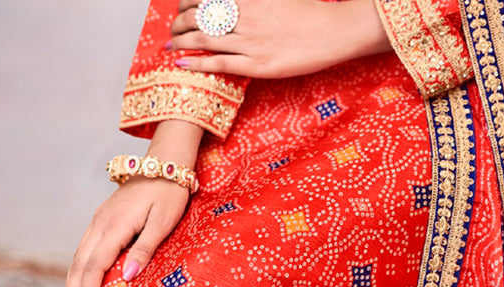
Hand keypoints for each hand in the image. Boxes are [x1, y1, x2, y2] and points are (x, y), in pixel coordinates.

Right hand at [63, 119, 202, 286]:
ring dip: (71, 286)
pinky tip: (75, 286)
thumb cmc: (169, 194)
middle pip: (80, 265)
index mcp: (115, 226)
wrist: (164, 163)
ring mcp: (97, 221)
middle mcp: (99, 224)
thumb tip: (127, 277)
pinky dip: (76, 272)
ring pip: (77, 258)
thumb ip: (144, 249)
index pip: (95, 266)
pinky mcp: (99, 221)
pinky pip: (82, 250)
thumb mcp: (163, 222)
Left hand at [170, 0, 389, 78]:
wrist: (334, 31)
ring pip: (203, 39)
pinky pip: (219, 63)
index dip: (187, 1)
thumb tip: (234, 2)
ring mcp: (250, 41)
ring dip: (181, 42)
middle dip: (179, 23)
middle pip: (199, 16)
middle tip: (172, 30)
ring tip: (170, 46)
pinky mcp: (256, 64)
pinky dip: (196, 62)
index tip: (181, 8)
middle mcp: (245, 15)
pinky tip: (181, 63)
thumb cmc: (309, 12)